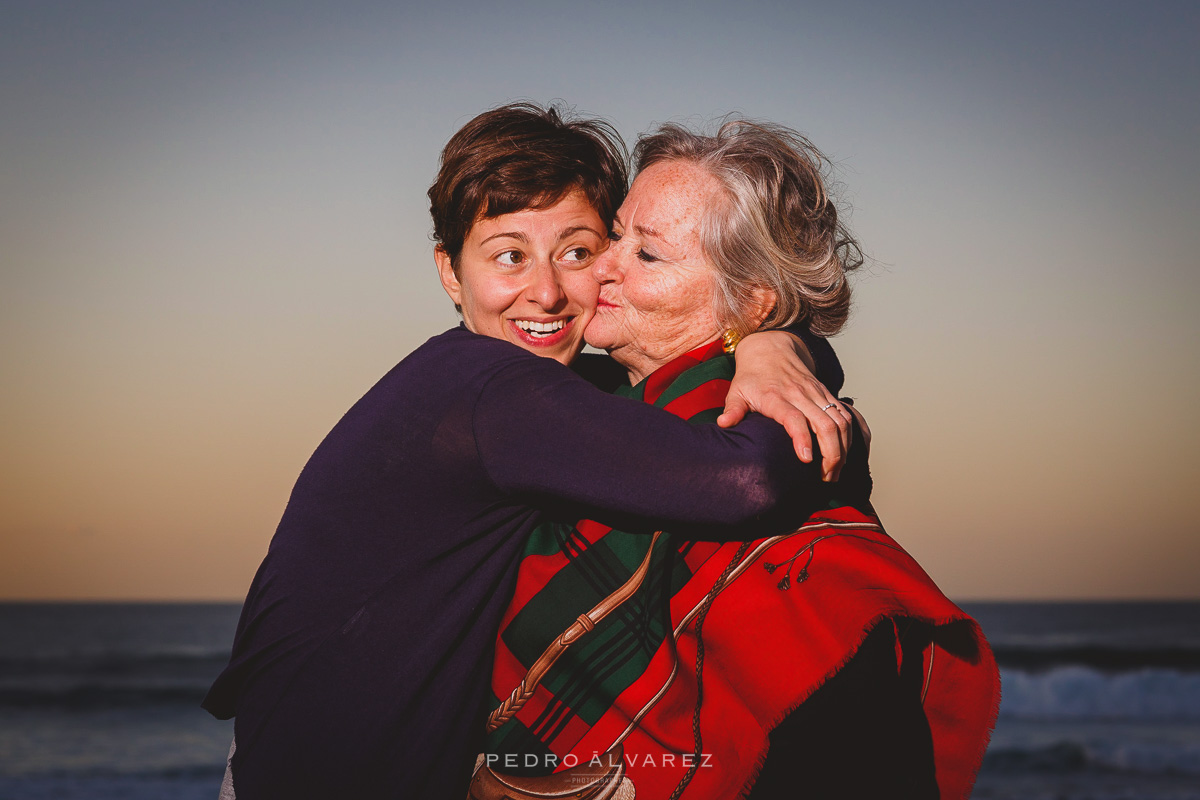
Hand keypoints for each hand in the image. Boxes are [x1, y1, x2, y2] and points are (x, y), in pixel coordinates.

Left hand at [718, 330, 852, 480]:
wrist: (771, 349)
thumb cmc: (752, 377)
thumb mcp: (737, 390)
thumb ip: (732, 409)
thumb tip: (723, 424)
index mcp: (776, 397)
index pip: (794, 418)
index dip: (802, 438)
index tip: (807, 460)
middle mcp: (801, 395)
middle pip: (825, 424)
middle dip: (831, 454)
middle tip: (825, 478)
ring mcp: (817, 394)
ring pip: (840, 421)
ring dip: (843, 448)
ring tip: (835, 472)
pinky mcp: (827, 394)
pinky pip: (847, 414)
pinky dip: (854, 435)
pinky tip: (851, 453)